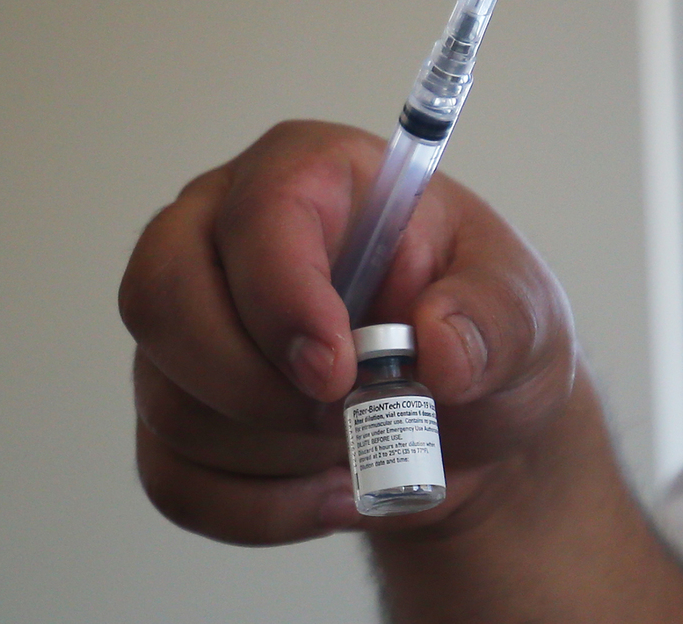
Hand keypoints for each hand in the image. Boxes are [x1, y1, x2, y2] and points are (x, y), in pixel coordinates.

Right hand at [118, 120, 578, 544]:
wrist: (463, 418)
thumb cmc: (479, 329)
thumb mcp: (522, 310)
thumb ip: (494, 317)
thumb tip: (438, 348)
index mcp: (307, 174)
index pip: (256, 215)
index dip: (283, 297)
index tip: (340, 372)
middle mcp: (222, 233)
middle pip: (160, 297)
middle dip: (255, 387)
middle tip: (346, 417)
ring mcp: (187, 323)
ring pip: (170, 400)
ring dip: (278, 453)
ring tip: (359, 446)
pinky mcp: (176, 404)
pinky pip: (172, 477)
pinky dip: (257, 508)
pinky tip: (327, 491)